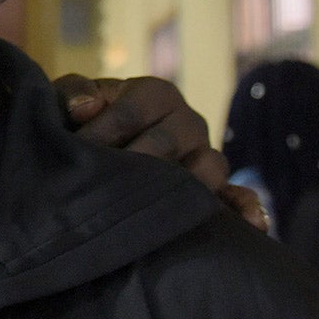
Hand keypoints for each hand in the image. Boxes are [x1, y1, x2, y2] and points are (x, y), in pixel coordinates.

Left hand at [55, 73, 266, 232]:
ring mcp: (204, 156)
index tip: (77, 151)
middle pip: (171, 141)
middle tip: (105, 187)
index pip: (135, 111)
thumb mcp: (68, 100)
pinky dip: (246, 208)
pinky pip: (237, 197)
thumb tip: (85, 108)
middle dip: (135, 163)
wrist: (88, 150)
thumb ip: (72, 94)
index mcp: (155, 94)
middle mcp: (187, 122)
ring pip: (209, 169)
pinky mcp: (213, 190)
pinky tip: (251, 225)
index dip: (104, 131)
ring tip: (156, 207)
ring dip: (185, 188)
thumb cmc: (79, 121)